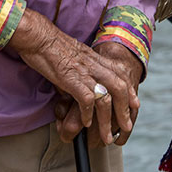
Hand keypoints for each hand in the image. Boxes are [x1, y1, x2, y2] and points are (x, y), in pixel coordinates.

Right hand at [9, 11, 134, 145]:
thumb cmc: (48, 44)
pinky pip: (87, 100)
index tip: (135, 104)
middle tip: (126, 126)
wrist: (37, 35)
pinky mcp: (71, 79)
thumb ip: (80, 69)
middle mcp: (93, 64)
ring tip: (108, 135)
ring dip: (107, 120)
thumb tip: (76, 87)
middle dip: (125, 110)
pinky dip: (88, 114)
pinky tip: (86, 124)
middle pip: (119, 87)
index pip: (120, 74)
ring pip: (105, 99)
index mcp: (94, 57)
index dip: (129, 91)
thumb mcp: (72, 54)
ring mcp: (84, 72)